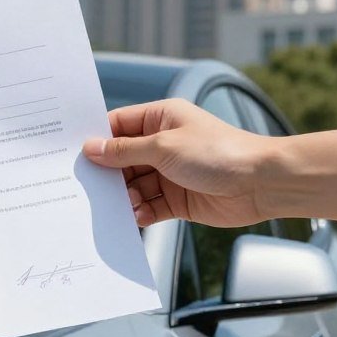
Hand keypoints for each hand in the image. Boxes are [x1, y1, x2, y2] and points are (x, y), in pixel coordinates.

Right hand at [82, 99, 272, 227]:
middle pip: (122, 160)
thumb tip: (91, 148)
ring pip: (132, 186)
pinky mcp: (176, 199)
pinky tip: (136, 217)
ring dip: (124, 197)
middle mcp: (162, 144)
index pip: (117, 125)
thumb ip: (125, 151)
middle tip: (90, 187)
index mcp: (160, 119)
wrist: (262, 183)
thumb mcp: (164, 147)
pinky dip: (139, 213)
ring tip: (122, 204)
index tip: (75, 154)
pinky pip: (148, 206)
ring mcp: (168, 173)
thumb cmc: (219, 153)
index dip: (97, 139)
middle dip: (108, 174)